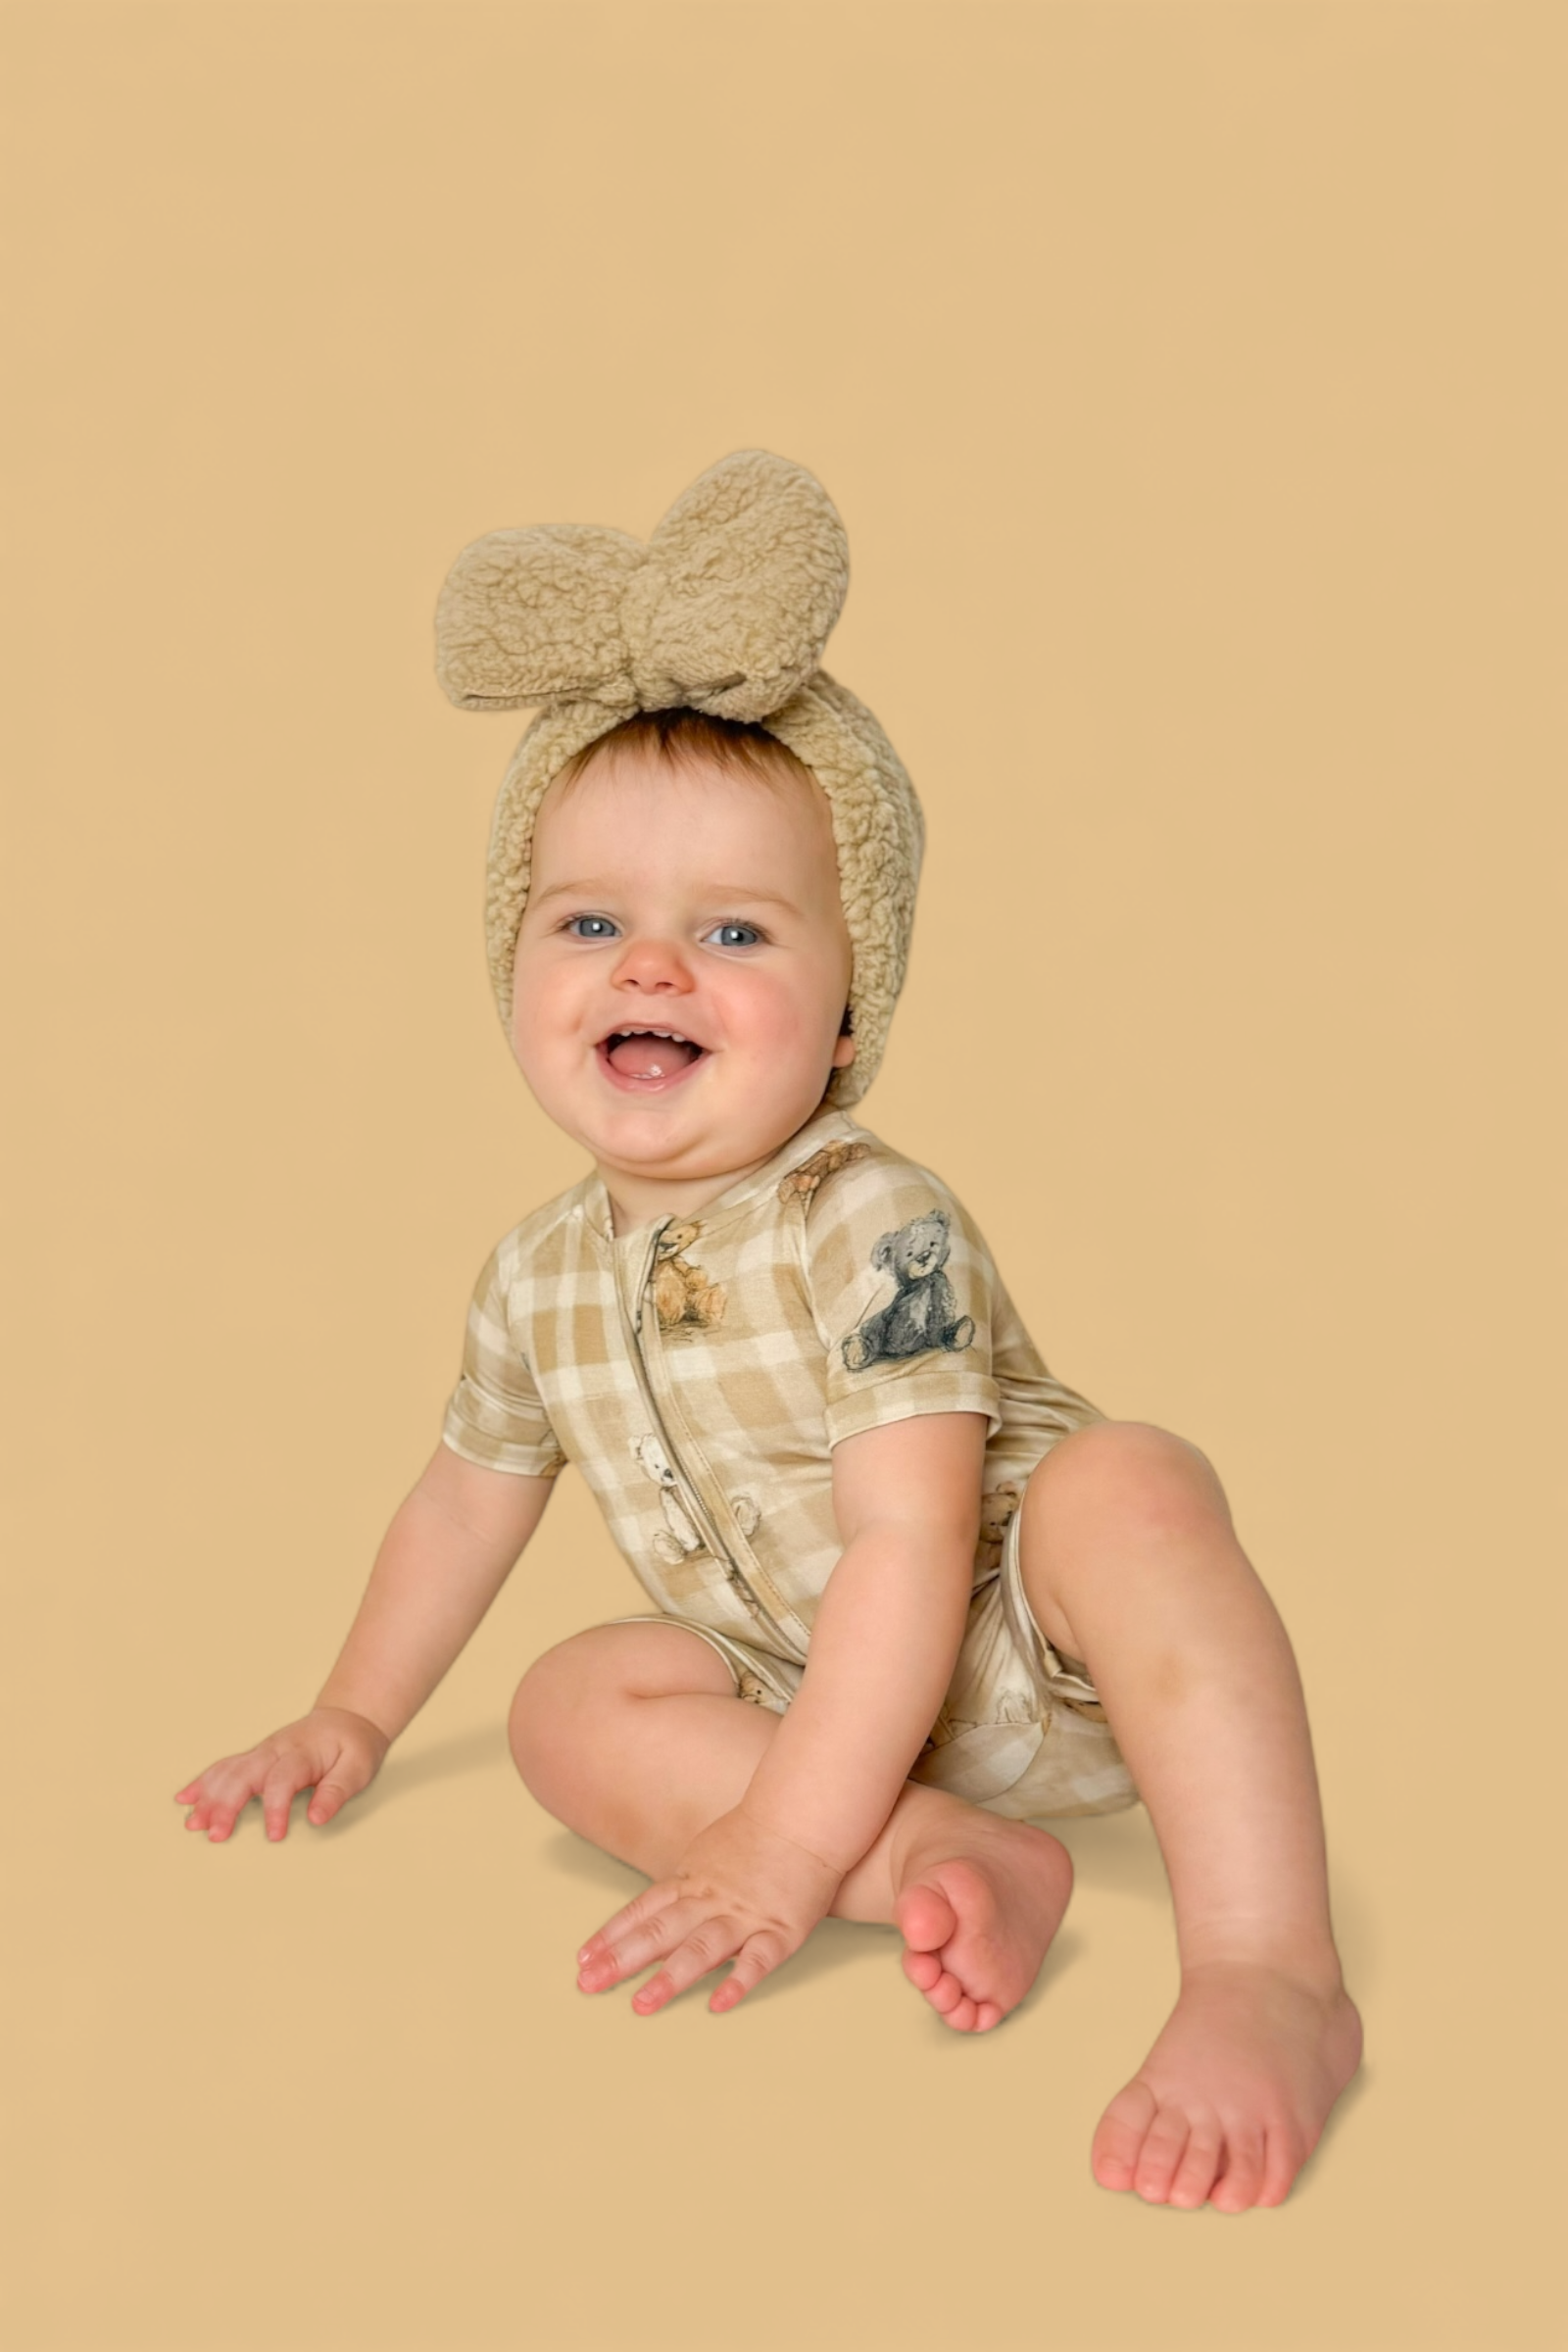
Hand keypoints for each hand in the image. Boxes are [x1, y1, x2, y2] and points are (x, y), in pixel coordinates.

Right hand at [173, 1707, 390, 1841]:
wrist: (347, 1719)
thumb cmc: (353, 1746)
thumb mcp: (358, 1767)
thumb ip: (337, 1791)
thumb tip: (317, 1818)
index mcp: (302, 1753)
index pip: (282, 1780)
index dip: (276, 1809)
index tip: (274, 1836)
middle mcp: (276, 1750)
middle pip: (244, 1774)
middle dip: (227, 1804)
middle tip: (216, 1835)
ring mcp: (262, 1752)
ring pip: (228, 1770)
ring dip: (209, 1796)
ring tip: (193, 1824)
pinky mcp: (254, 1758)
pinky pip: (224, 1767)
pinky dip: (204, 1781)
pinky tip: (185, 1798)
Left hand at [575, 1805, 844, 2015]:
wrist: (804, 1817)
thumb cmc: (757, 1836)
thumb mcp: (709, 1853)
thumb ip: (686, 1884)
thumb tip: (658, 1910)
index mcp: (693, 1881)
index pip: (644, 1909)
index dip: (612, 1935)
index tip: (582, 1960)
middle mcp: (712, 1900)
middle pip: (660, 1930)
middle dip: (622, 1960)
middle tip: (588, 1986)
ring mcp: (745, 1916)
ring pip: (702, 1948)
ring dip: (670, 1977)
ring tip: (642, 2005)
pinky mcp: (781, 1930)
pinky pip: (758, 1959)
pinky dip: (739, 1981)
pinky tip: (719, 2004)